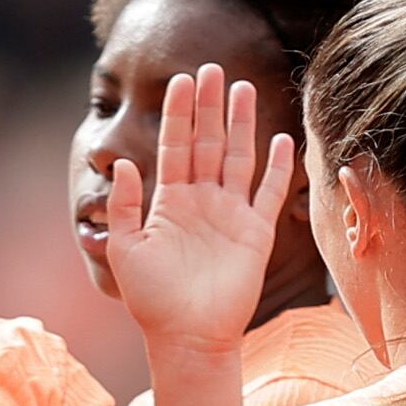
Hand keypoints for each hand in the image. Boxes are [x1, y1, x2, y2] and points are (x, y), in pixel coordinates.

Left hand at [104, 66, 296, 353]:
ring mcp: (230, 215)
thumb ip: (123, 206)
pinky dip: (276, 167)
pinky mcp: (256, 233)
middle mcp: (201, 202)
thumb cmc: (152, 300)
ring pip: (238, 158)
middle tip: (212, 69)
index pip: (174, 147)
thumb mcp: (125, 249)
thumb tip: (124, 162)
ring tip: (241, 88)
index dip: (178, 114)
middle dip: (208, 106)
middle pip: (207, 143)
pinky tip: (281, 139)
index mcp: (169, 202)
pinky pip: (269, 193)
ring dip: (240, 124)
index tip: (180, 79)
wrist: (187, 336)